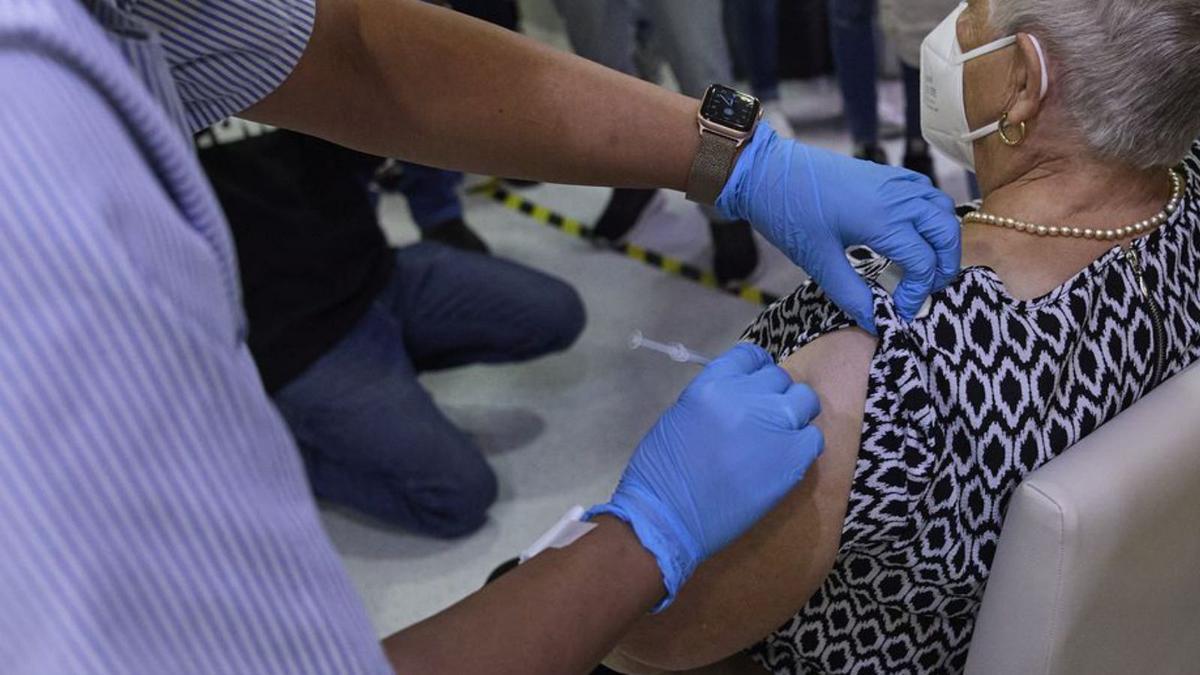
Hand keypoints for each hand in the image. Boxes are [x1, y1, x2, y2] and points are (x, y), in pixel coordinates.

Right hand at [587, 344, 822, 610]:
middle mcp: (747, 397)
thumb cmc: (661, 471)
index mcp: (713, 384)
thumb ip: (714, 398)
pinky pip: (813, 438)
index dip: (755, 370)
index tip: (755, 385)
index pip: (750, 355)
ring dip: (793, 414)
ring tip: (777, 438)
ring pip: (804, 401)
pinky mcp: (792, 458)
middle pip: (779, 378)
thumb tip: (739, 397)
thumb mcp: (681, 415)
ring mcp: (773, 426)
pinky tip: (784, 460)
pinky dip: (802, 445)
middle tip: (761, 420)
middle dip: (772, 395)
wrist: (667, 517)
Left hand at [718, 123, 960, 332]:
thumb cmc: (788, 213)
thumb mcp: (818, 261)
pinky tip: (915, 232)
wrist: (767, 171)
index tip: (901, 310)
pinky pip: (925, 192)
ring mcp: (894, 182)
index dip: (917, 292)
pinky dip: (932, 214)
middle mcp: (898, 197)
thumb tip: (874, 321)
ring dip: (943, 239)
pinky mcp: (886, 174)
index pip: (924, 262)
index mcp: (883, 220)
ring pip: (942, 209)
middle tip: (926, 290)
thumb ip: (851, 294)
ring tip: (926, 265)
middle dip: (944, 266)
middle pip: (946, 234)